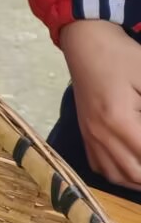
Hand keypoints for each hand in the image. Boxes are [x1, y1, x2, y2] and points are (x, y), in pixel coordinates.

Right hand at [60, 18, 140, 187]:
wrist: (85, 43)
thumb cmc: (121, 56)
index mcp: (119, 120)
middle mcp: (101, 135)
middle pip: (134, 174)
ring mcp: (90, 135)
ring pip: (116, 176)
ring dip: (138, 180)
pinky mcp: (85, 133)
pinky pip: (100, 166)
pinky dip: (119, 175)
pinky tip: (132, 168)